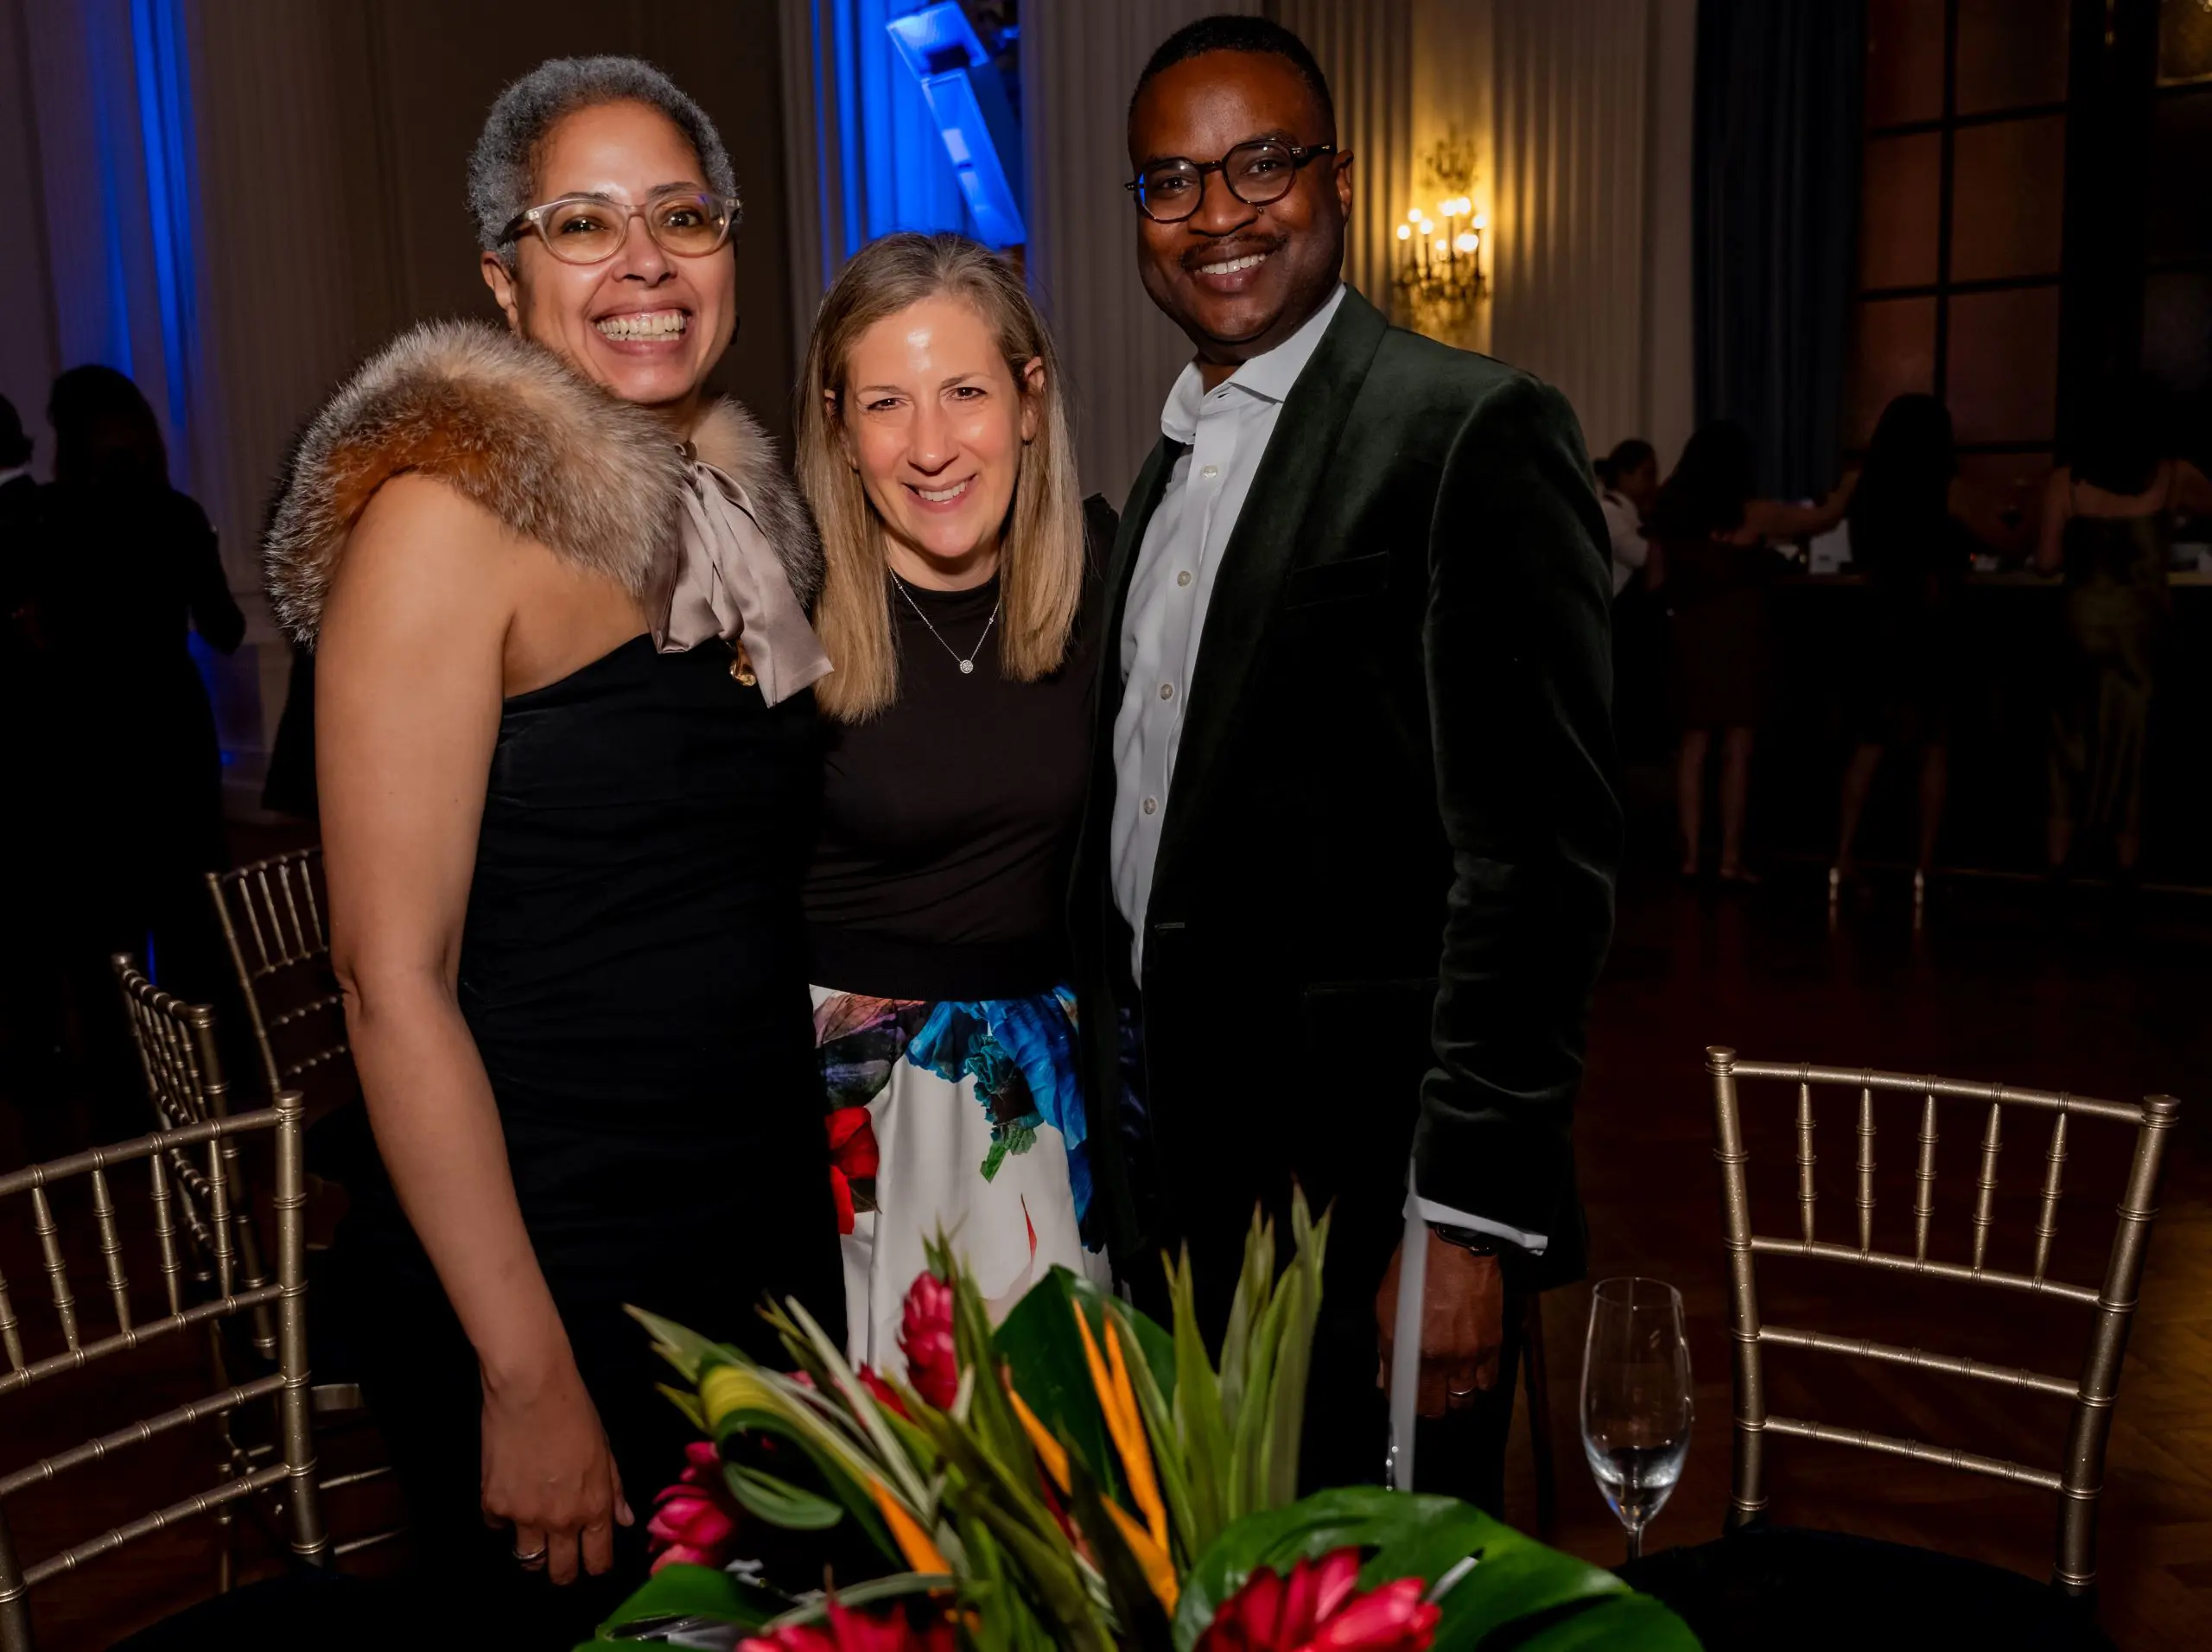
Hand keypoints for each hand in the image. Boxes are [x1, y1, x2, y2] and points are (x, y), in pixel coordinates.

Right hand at [479, 1348, 632, 1584]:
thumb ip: (615, 1489)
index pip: (598, 1559)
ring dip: (533, 1553)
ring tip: (535, 1538)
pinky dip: (503, 1521)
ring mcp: (524, 1517)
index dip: (597, 1565)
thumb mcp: (606, 1450)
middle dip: (564, 1571)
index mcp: (594, 1506)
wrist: (531, 1389)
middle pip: (561, 1572)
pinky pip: (498, 1528)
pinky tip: (510, 1501)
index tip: (592, 1561)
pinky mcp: (493, 1505)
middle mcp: (561, 1520)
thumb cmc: (575, 1412)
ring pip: (527, 1560)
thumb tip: (624, 1520)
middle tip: (561, 1560)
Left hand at [1375, 1229, 1504, 1418]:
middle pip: (1436, 1408)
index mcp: (1409, 1351)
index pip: (1404, 1399)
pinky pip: (1488, 1381)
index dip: (1403, 1404)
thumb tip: (1385, 1377)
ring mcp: (1469, 1356)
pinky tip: (1472, 1367)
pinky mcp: (1493, 1346)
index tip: (1404, 1398)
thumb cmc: (1415, 1270)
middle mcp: (1439, 1361)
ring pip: (1464, 1400)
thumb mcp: (1386, 1306)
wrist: (1456, 1245)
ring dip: (1456, 1394)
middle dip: (1430, 1404)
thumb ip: (1386, 1348)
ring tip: (1451, 1379)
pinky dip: (1479, 1380)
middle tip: (1428, 1390)